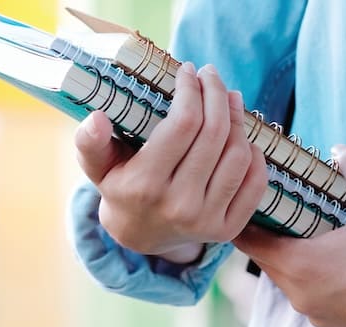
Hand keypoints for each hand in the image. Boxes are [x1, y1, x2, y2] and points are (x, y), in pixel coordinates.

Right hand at [74, 62, 267, 259]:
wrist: (138, 236)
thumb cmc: (119, 187)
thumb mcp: (97, 166)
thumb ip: (90, 143)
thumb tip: (96, 118)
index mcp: (145, 185)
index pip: (183, 124)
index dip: (191, 90)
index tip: (188, 71)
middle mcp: (179, 205)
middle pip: (214, 134)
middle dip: (216, 94)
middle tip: (211, 76)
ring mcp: (207, 220)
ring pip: (238, 155)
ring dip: (238, 119)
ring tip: (228, 99)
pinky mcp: (228, 229)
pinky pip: (255, 182)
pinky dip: (255, 153)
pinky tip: (241, 135)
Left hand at [233, 145, 345, 326]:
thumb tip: (339, 149)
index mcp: (301, 265)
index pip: (249, 238)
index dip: (246, 212)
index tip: (250, 191)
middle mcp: (299, 294)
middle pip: (264, 257)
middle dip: (269, 229)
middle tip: (278, 200)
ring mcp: (314, 312)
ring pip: (285, 275)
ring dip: (289, 251)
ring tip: (304, 223)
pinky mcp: (330, 322)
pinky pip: (305, 291)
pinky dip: (308, 271)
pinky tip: (330, 252)